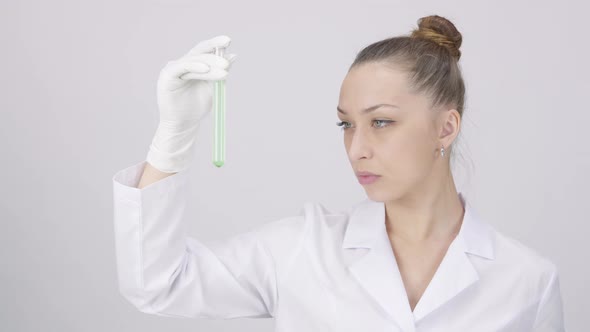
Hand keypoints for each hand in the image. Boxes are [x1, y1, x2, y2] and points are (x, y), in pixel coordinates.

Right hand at [146, 35, 236, 172]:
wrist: (184, 124)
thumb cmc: (197, 107)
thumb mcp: (213, 87)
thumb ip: (220, 71)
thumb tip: (233, 56)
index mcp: (193, 65)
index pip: (204, 50)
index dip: (215, 44)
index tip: (228, 41)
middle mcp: (182, 64)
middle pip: (199, 53)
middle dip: (215, 56)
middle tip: (227, 63)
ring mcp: (173, 69)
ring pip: (194, 61)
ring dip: (210, 65)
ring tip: (224, 72)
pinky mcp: (167, 76)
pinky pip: (181, 67)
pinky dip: (194, 66)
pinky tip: (205, 69)